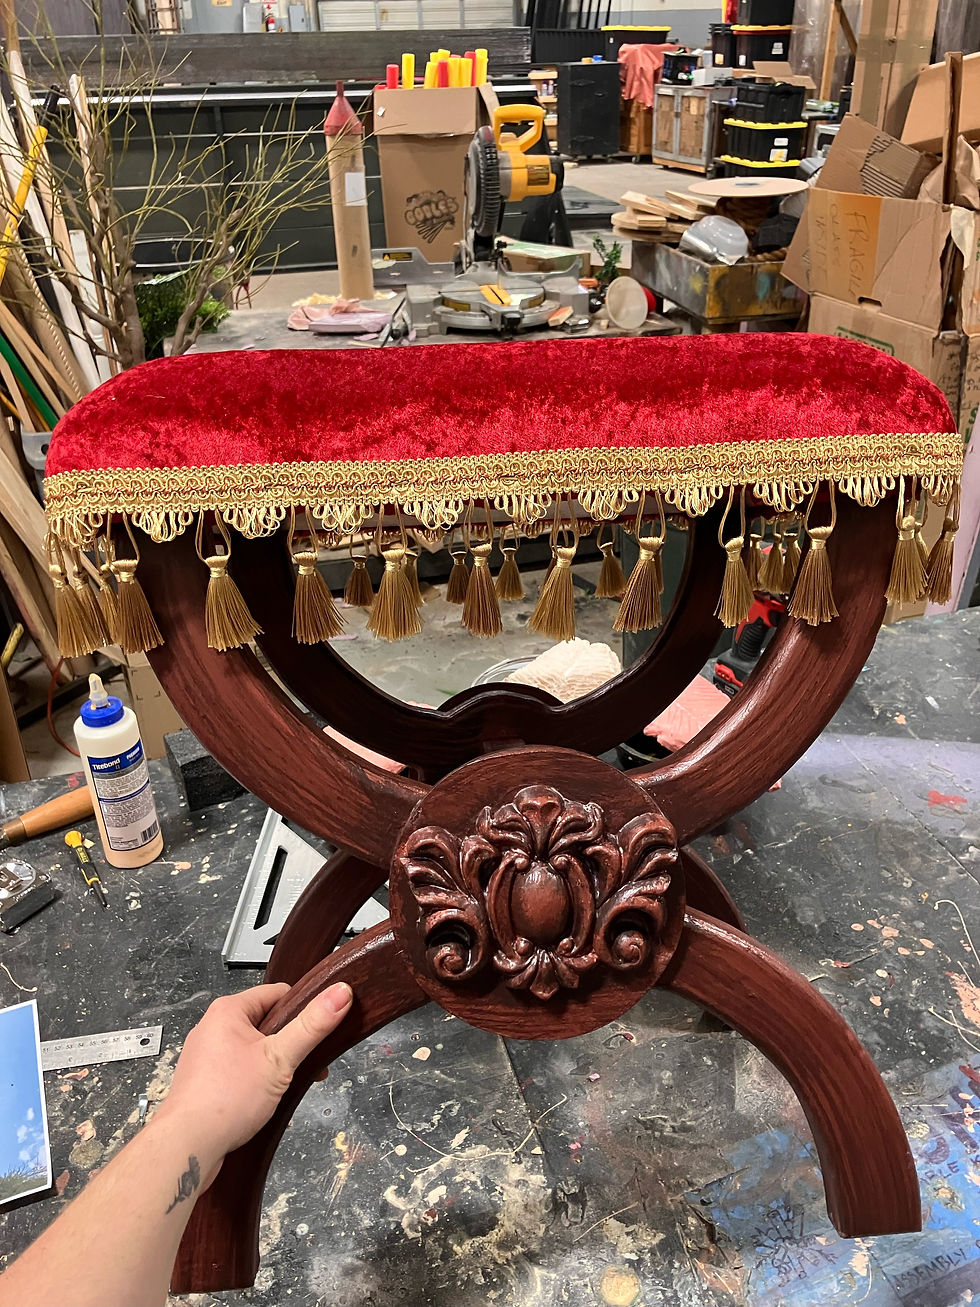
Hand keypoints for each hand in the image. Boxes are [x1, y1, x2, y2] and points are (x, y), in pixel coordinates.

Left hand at [154, 982, 352, 1176]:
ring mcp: (206, 1056)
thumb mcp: (280, 1058)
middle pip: (267, 1024)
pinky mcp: (204, 1081)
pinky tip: (262, 1103)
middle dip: (289, 1047)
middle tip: (301, 1067)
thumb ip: (312, 1025)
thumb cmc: (224, 1100)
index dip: (303, 1010)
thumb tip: (339, 993)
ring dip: (273, 1068)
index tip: (318, 1029)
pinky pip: (239, 1072)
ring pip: (254, 1051)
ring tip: (280, 1089)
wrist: (186, 1146)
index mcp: (228, 1011)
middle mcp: (213, 1028)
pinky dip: (255, 1084)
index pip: (279, 994)